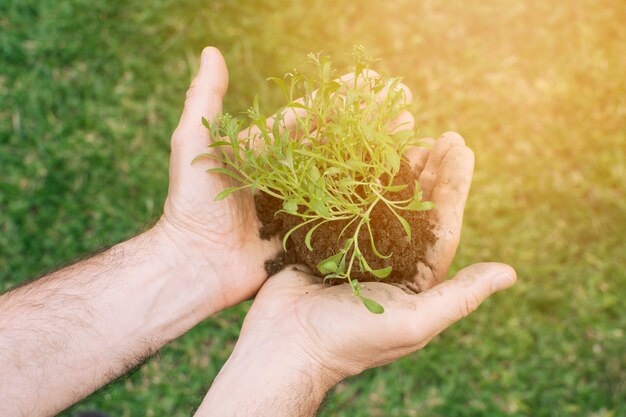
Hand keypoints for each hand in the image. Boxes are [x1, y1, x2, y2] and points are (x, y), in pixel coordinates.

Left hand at [153, 51, 415, 313]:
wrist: (194, 264)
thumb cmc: (190, 203)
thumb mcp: (193, 146)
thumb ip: (204, 100)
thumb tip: (211, 52)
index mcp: (267, 150)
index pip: (310, 115)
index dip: (340, 97)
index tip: (371, 80)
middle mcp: (288, 174)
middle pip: (336, 141)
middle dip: (369, 121)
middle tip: (404, 102)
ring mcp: (301, 204)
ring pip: (345, 173)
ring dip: (377, 152)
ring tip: (409, 132)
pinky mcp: (309, 233)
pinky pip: (343, 213)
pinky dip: (368, 197)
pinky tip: (396, 181)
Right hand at [196, 133, 516, 415]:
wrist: (287, 345)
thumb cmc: (351, 339)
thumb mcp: (413, 323)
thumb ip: (460, 297)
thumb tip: (510, 273)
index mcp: (415, 279)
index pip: (442, 225)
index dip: (453, 187)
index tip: (461, 149)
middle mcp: (390, 260)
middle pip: (417, 207)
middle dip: (432, 171)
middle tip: (444, 135)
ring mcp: (356, 248)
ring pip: (384, 200)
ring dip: (399, 169)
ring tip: (412, 136)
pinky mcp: (326, 239)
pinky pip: (347, 202)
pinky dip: (359, 178)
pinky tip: (366, 154)